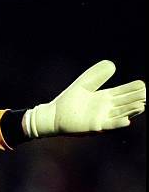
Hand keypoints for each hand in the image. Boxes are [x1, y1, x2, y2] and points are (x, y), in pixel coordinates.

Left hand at [23, 60, 145, 137]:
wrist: (53, 115)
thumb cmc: (68, 101)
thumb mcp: (84, 85)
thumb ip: (96, 75)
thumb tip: (112, 64)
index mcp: (105, 98)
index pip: (123, 92)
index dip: (133, 89)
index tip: (143, 85)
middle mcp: (106, 109)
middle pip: (126, 102)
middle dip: (136, 99)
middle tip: (147, 94)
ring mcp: (102, 118)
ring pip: (120, 114)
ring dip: (131, 110)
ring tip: (142, 105)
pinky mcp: (94, 127)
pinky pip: (109, 125)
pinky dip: (118, 123)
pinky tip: (127, 121)